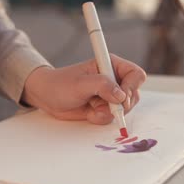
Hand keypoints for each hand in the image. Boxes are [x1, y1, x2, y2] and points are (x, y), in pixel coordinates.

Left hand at [22, 54, 145, 124]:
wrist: (47, 97)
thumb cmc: (60, 84)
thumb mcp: (80, 83)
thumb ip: (102, 86)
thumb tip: (121, 95)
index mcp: (110, 65)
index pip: (135, 74)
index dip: (132, 86)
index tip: (121, 97)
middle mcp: (113, 79)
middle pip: (133, 94)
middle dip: (120, 104)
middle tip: (105, 107)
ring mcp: (109, 95)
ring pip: (124, 108)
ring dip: (109, 113)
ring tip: (92, 108)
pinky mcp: (104, 107)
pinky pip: (112, 117)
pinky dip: (102, 118)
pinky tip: (89, 113)